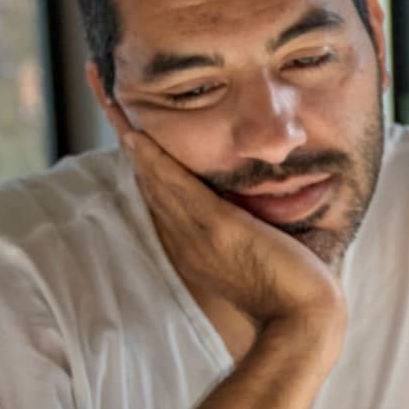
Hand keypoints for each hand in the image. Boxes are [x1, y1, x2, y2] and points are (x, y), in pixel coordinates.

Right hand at [96, 90, 343, 329]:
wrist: (305, 324)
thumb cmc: (299, 292)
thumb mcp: (272, 246)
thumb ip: (264, 221)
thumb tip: (290, 192)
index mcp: (196, 239)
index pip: (162, 186)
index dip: (144, 152)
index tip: (132, 120)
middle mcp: (187, 234)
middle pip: (146, 172)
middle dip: (125, 126)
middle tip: (104, 84)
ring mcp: (198, 232)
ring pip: (153, 173)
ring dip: (129, 130)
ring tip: (108, 90)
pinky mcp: (217, 229)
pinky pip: (176, 187)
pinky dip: (154, 158)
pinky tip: (136, 131)